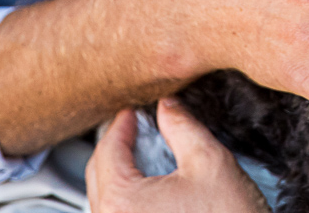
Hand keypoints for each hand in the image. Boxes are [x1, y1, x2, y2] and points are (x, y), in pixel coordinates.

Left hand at [85, 99, 266, 212]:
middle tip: (135, 127)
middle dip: (116, 146)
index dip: (122, 123)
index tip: (133, 110)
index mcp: (121, 200)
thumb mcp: (210, 162)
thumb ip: (183, 127)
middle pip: (98, 173)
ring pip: (106, 197)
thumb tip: (168, 106)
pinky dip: (128, 197)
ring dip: (120, 173)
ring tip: (142, 154)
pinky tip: (150, 188)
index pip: (108, 149)